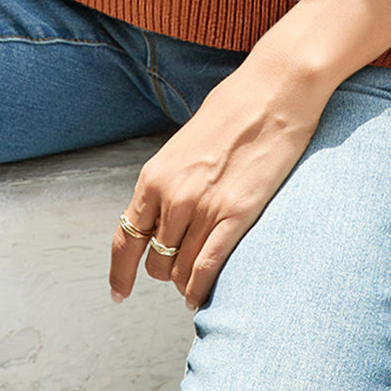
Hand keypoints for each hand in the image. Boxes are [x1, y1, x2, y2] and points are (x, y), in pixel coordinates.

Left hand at [109, 56, 325, 311]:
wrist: (271, 93)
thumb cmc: (231, 113)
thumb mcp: (183, 147)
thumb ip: (170, 182)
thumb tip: (163, 216)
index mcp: (154, 176)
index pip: (125, 238)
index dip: (119, 272)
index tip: (119, 293)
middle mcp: (173, 196)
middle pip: (155, 261)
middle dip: (164, 272)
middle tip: (178, 271)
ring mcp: (204, 207)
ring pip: (180, 270)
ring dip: (184, 283)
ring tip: (193, 286)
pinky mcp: (236, 215)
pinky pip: (207, 268)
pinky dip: (200, 289)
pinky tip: (199, 298)